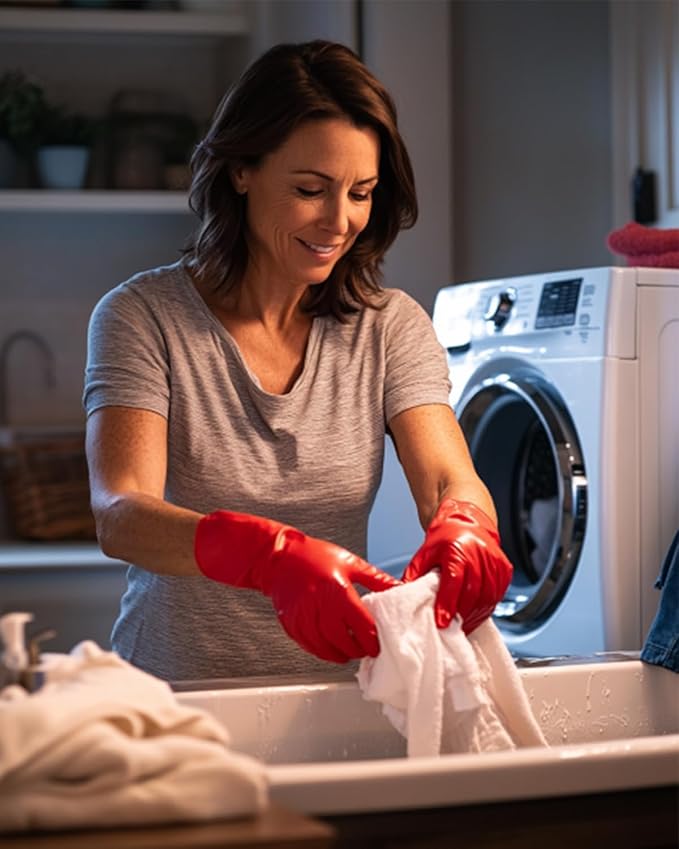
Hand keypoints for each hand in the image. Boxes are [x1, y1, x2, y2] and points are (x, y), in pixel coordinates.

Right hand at [194, 510, 398, 662]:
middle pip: (345, 642)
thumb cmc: (313, 556)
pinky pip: (311, 647)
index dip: (372, 640)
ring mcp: (304, 618)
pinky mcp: (292, 625)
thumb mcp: (350, 563)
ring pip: (327, 649)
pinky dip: (323, 652)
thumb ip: (376, 579)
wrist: (279, 557)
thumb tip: (398, 588)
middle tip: (366, 649)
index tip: (377, 644)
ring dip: (341, 654)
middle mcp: (321, 608)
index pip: (362, 627)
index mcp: (338, 592)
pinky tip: (331, 648)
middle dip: (358, 650)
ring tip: (350, 650)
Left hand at [402, 499, 512, 633]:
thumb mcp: (425, 552)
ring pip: (488, 598)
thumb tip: (402, 594)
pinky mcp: (504, 569)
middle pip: (472, 594)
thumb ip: (414, 573)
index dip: (448, 604)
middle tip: (451, 629)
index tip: (442, 622)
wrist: (469, 521)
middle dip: (461, 615)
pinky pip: (498, 595)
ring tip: (463, 626)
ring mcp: (494, 562)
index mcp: (458, 549)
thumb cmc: (446, 536)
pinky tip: (476, 614)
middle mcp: (479, 555)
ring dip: (475, 615)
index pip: (454, 581)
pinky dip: (487, 608)